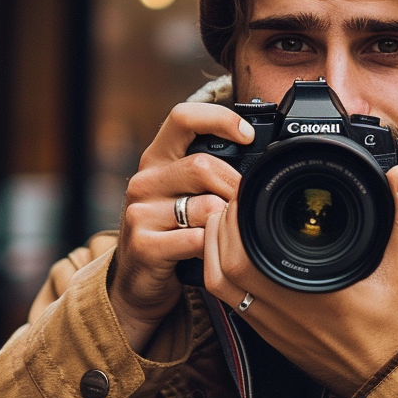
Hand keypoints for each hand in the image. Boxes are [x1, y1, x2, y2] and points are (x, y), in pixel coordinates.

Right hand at [109, 103, 254, 351]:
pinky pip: (197, 240)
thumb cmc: (171, 230)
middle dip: (236, 186)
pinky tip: (213, 251)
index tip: (247, 135)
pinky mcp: (144, 245)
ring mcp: (141, 212)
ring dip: (227, 221)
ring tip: (228, 232)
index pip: (183, 117)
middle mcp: (145, 180)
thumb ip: (210, 174)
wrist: (137, 280)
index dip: (218, 119)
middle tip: (245, 205)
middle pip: (203, 166)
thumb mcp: (184, 194)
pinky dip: (214, 246)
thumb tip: (260, 163)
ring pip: (205, 205)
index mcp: (157, 159)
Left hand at [202, 165, 397, 396]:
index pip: (248, 253)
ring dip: (212, 249)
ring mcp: (269, 324)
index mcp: (309, 291)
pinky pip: (227, 301)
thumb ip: (397, 218)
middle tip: (233, 201)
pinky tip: (231, 252)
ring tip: (225, 222)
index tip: (247, 194)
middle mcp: (281, 310)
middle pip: (222, 266)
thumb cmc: (388, 325)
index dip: (237, 219)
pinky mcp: (266, 333)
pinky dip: (220, 271)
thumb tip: (396, 176)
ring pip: (217, 284)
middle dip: (220, 227)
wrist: (381, 375)